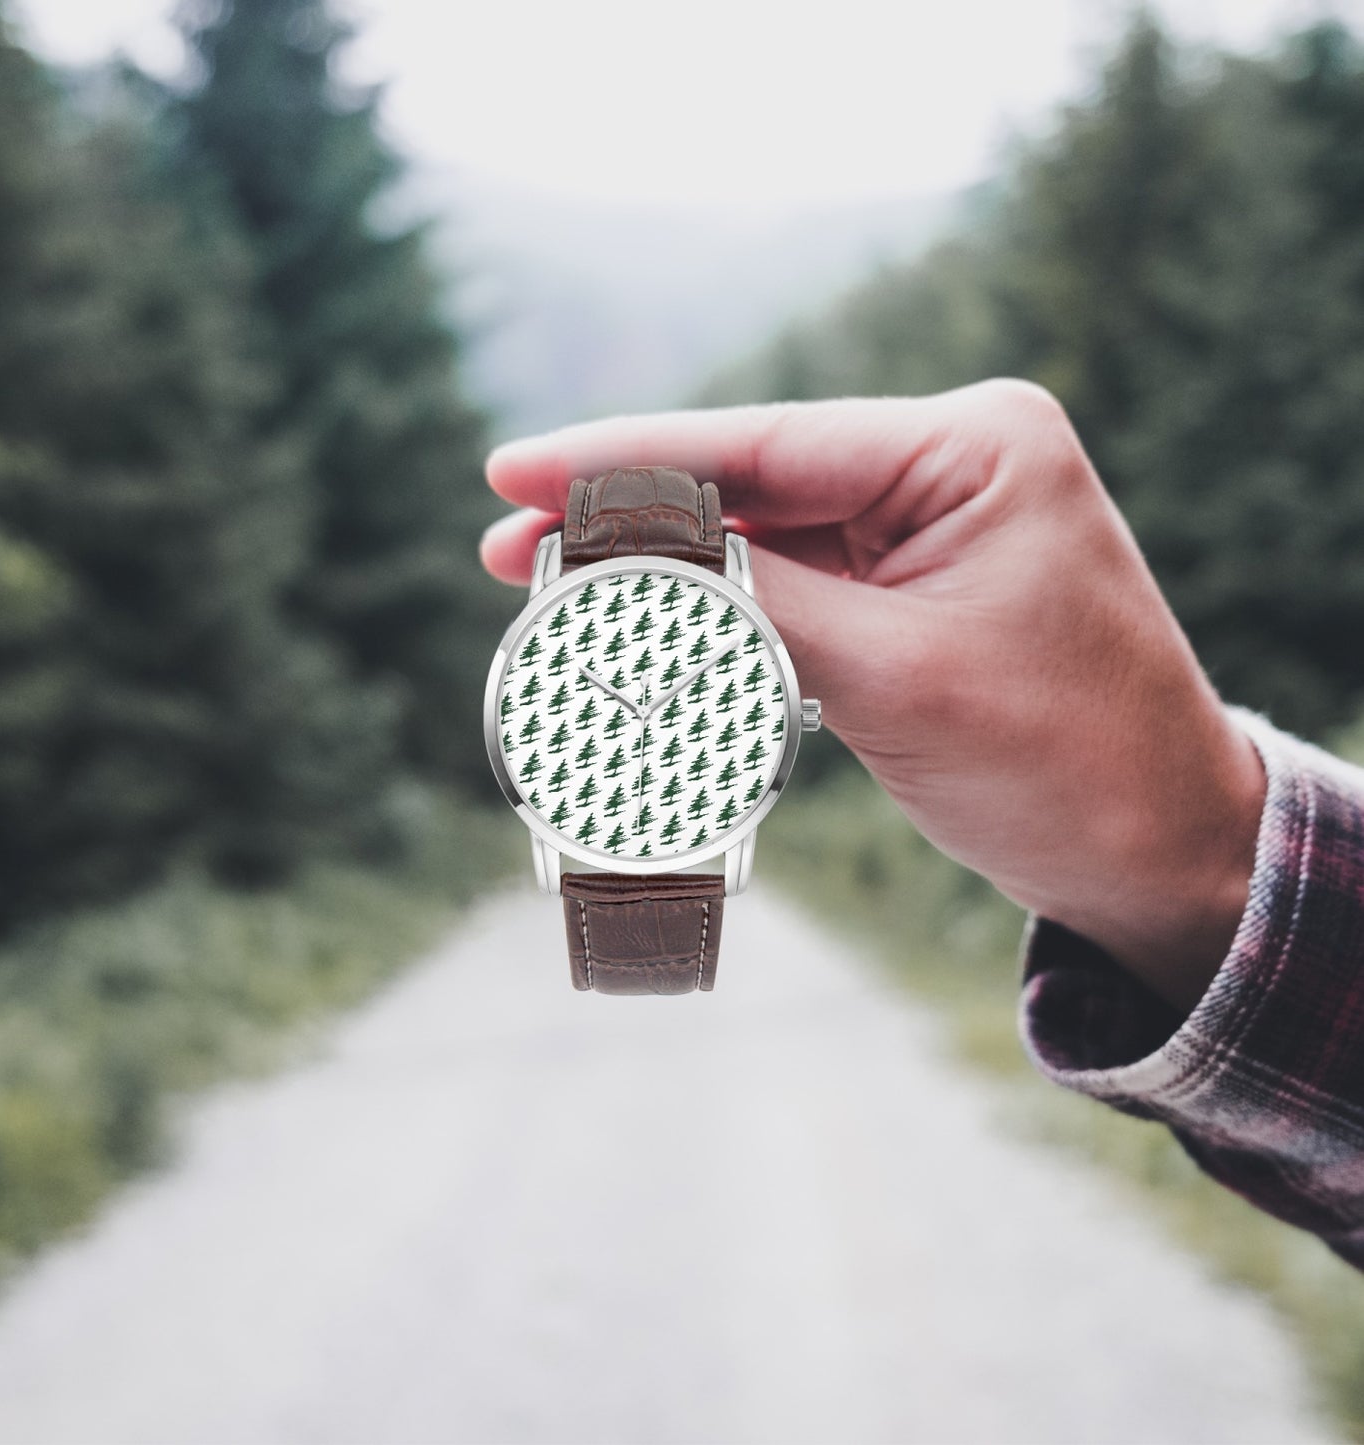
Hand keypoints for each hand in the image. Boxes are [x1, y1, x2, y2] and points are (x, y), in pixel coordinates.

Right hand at [482, 381, 1265, 1011]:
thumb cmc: (1068, 766)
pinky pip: (797, 586)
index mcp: (974, 448)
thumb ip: (754, 607)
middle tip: (509, 546)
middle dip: (630, 518)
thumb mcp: (897, 680)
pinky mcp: (916, 590)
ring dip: (669, 570)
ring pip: (765, 535)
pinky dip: (722, 610)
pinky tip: (651, 624)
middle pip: (753, 479)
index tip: (511, 472)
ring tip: (557, 593)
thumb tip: (625, 566)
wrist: (1163, 854)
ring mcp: (934, 527)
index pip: (764, 441)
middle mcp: (953, 465)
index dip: (623, 458)